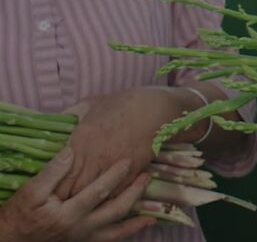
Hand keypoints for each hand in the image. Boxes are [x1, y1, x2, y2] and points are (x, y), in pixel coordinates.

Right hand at [0, 147, 153, 241]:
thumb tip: (70, 151)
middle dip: (133, 193)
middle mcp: (80, 228)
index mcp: (68, 214)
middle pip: (115, 210)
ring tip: (153, 210)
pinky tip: (142, 224)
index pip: (98, 191)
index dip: (114, 176)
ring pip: (116, 230)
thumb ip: (52, 172)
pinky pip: (110, 239)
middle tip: (147, 176)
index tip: (128, 160)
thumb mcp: (31, 191)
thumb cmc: (21, 213)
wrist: (13, 239)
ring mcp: (83, 237)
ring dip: (135, 219)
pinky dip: (127, 232)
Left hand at [57, 87, 194, 198]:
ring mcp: (115, 166)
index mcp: (81, 140)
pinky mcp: (132, 171)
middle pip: (75, 189)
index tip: (49, 191)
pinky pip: (116, 192)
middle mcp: (96, 156)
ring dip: (87, 201)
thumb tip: (58, 120)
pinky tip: (103, 198)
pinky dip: (107, 198)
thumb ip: (72, 114)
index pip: (60, 173)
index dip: (53, 186)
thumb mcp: (91, 103)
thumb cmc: (122, 103)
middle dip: (67, 197)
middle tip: (61, 204)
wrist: (155, 108)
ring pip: (95, 194)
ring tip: (80, 205)